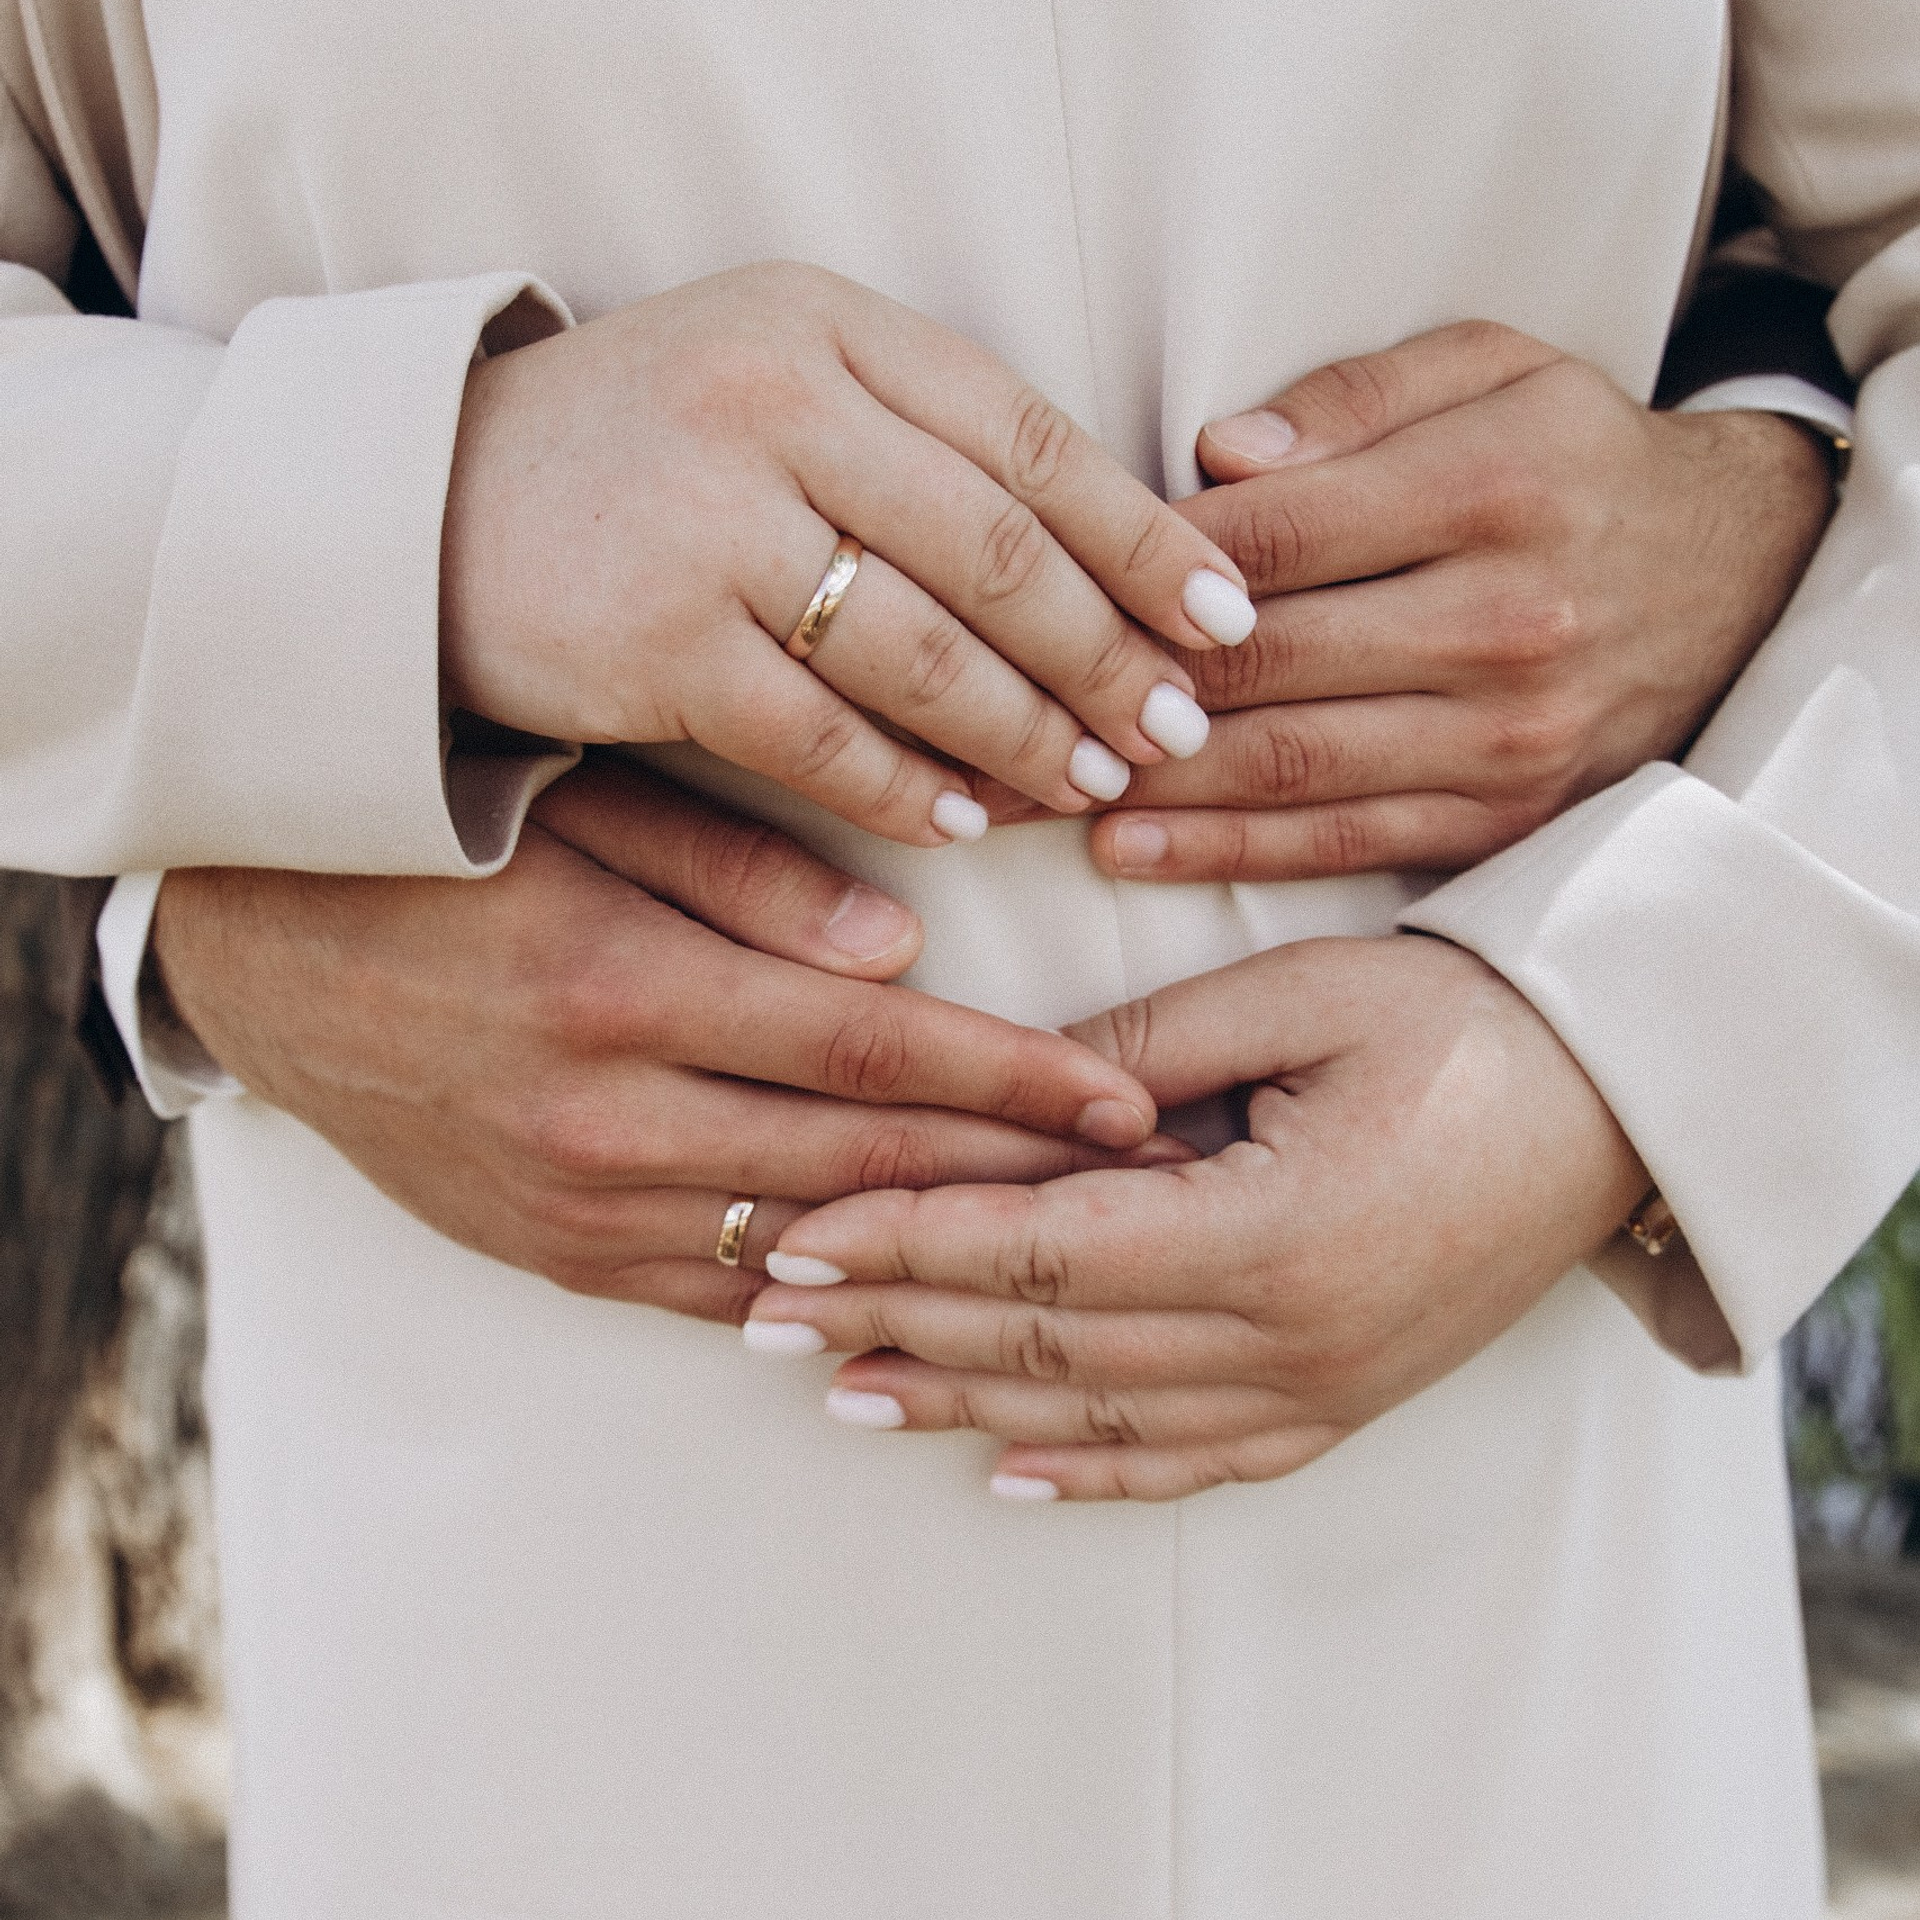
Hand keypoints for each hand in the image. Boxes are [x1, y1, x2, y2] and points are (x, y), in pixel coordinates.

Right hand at [151, 757, 1183, 1325]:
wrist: (254, 953)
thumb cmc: (433, 855)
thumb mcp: (579, 813)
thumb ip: (743, 874)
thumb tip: (901, 945)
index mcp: (629, 987)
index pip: (876, 1048)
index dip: (1017, 1081)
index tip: (1129, 1103)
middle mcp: (609, 1116)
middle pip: (867, 1159)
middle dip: (1020, 1180)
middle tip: (1146, 1195)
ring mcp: (576, 1204)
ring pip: (805, 1243)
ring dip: (946, 1253)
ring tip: (1065, 1256)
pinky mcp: (549, 1251)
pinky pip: (714, 1293)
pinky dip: (820, 1301)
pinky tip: (911, 1304)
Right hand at [441, 263, 1253, 845]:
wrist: (417, 510)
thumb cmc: (636, 459)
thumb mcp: (773, 390)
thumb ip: (917, 446)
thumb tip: (1104, 565)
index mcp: (824, 323)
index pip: (1030, 436)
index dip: (1144, 536)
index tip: (1225, 619)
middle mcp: (773, 400)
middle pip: (998, 551)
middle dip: (1107, 654)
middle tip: (1176, 729)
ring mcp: (708, 520)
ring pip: (923, 651)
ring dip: (1025, 732)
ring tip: (1088, 783)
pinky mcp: (653, 640)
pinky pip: (821, 735)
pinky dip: (906, 787)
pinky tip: (966, 823)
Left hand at [743, 934, 1647, 1497]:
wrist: (1621, 1099)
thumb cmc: (1469, 1023)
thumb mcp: (1302, 999)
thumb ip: (1145, 1053)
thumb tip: (1013, 1089)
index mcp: (1270, 1231)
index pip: (1039, 1252)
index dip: (910, 1242)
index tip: (802, 1234)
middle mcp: (1286, 1337)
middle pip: (1046, 1344)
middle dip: (898, 1322)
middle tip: (772, 1315)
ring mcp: (1317, 1387)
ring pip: (1100, 1416)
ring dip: (964, 1405)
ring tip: (847, 1396)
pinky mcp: (1341, 1401)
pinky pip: (1196, 1462)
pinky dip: (1094, 1473)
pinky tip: (1012, 1474)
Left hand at [1076, 321, 1834, 881]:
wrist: (1733, 577)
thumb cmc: (1580, 461)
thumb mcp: (1496, 373)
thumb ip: (1354, 404)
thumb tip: (1210, 462)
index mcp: (1492, 488)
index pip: (1272, 540)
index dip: (1137, 573)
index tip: (1031, 593)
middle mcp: (1504, 619)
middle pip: (1262, 661)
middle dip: (1107, 693)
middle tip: (981, 712)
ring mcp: (1505, 732)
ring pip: (1286, 765)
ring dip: (1141, 788)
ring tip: (1020, 793)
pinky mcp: (1501, 811)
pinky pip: (1341, 838)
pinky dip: (1226, 851)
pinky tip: (1127, 850)